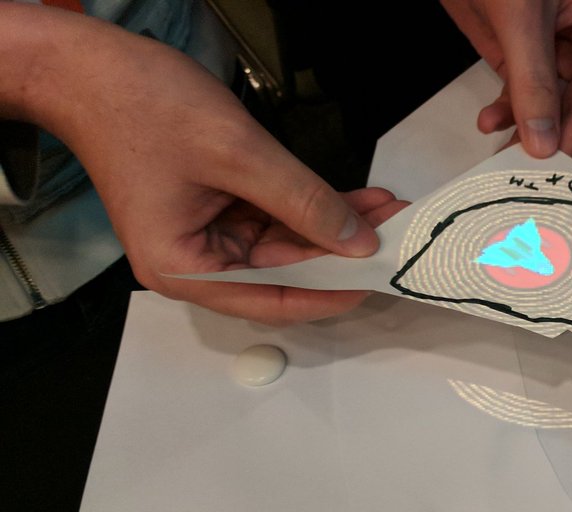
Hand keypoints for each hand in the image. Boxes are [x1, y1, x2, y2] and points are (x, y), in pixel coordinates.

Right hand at [1, 7, 405, 324]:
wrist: (88, 65)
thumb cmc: (141, 106)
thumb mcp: (238, 154)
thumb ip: (302, 201)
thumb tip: (356, 241)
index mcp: (185, 270)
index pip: (275, 300)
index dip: (331, 292)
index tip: (377, 279)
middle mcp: (195, 264)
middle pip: (285, 273)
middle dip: (341, 252)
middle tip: (396, 235)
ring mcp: (207, 237)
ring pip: (287, 245)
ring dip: (334, 226)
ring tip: (387, 210)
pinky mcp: (216, 209)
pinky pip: (274, 217)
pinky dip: (312, 207)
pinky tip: (356, 199)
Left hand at [440, 0, 571, 173]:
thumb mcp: (523, 17)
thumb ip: (532, 82)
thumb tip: (541, 140)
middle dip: (559, 143)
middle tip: (542, 181)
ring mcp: (558, 46)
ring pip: (552, 106)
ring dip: (528, 132)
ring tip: (507, 160)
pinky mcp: (526, 51)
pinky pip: (523, 92)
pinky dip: (506, 111)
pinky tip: (491, 123)